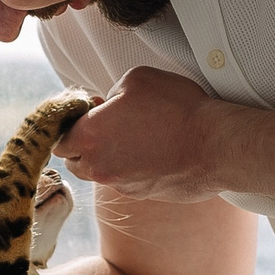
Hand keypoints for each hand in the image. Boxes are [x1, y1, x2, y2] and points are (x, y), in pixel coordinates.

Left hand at [56, 66, 231, 203]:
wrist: (214, 145)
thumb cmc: (177, 108)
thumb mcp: (136, 79)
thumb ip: (110, 92)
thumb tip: (107, 105)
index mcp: (89, 136)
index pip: (59, 138)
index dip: (72, 124)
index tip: (91, 113)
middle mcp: (99, 166)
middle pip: (75, 161)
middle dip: (84, 144)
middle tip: (109, 125)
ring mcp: (120, 184)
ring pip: (101, 172)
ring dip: (108, 157)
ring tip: (135, 137)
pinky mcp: (142, 195)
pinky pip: (126, 180)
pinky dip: (132, 168)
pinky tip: (153, 151)